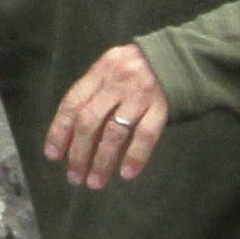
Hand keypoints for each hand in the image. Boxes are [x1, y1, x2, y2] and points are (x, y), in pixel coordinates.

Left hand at [44, 44, 168, 189]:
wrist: (186, 56)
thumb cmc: (142, 69)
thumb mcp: (114, 69)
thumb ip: (95, 93)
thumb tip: (70, 137)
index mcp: (101, 70)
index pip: (72, 103)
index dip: (59, 131)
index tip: (53, 156)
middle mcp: (118, 80)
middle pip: (89, 121)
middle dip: (79, 153)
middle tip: (74, 177)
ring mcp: (142, 93)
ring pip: (115, 131)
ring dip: (102, 161)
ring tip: (95, 182)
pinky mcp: (164, 105)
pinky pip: (146, 134)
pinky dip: (135, 156)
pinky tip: (127, 174)